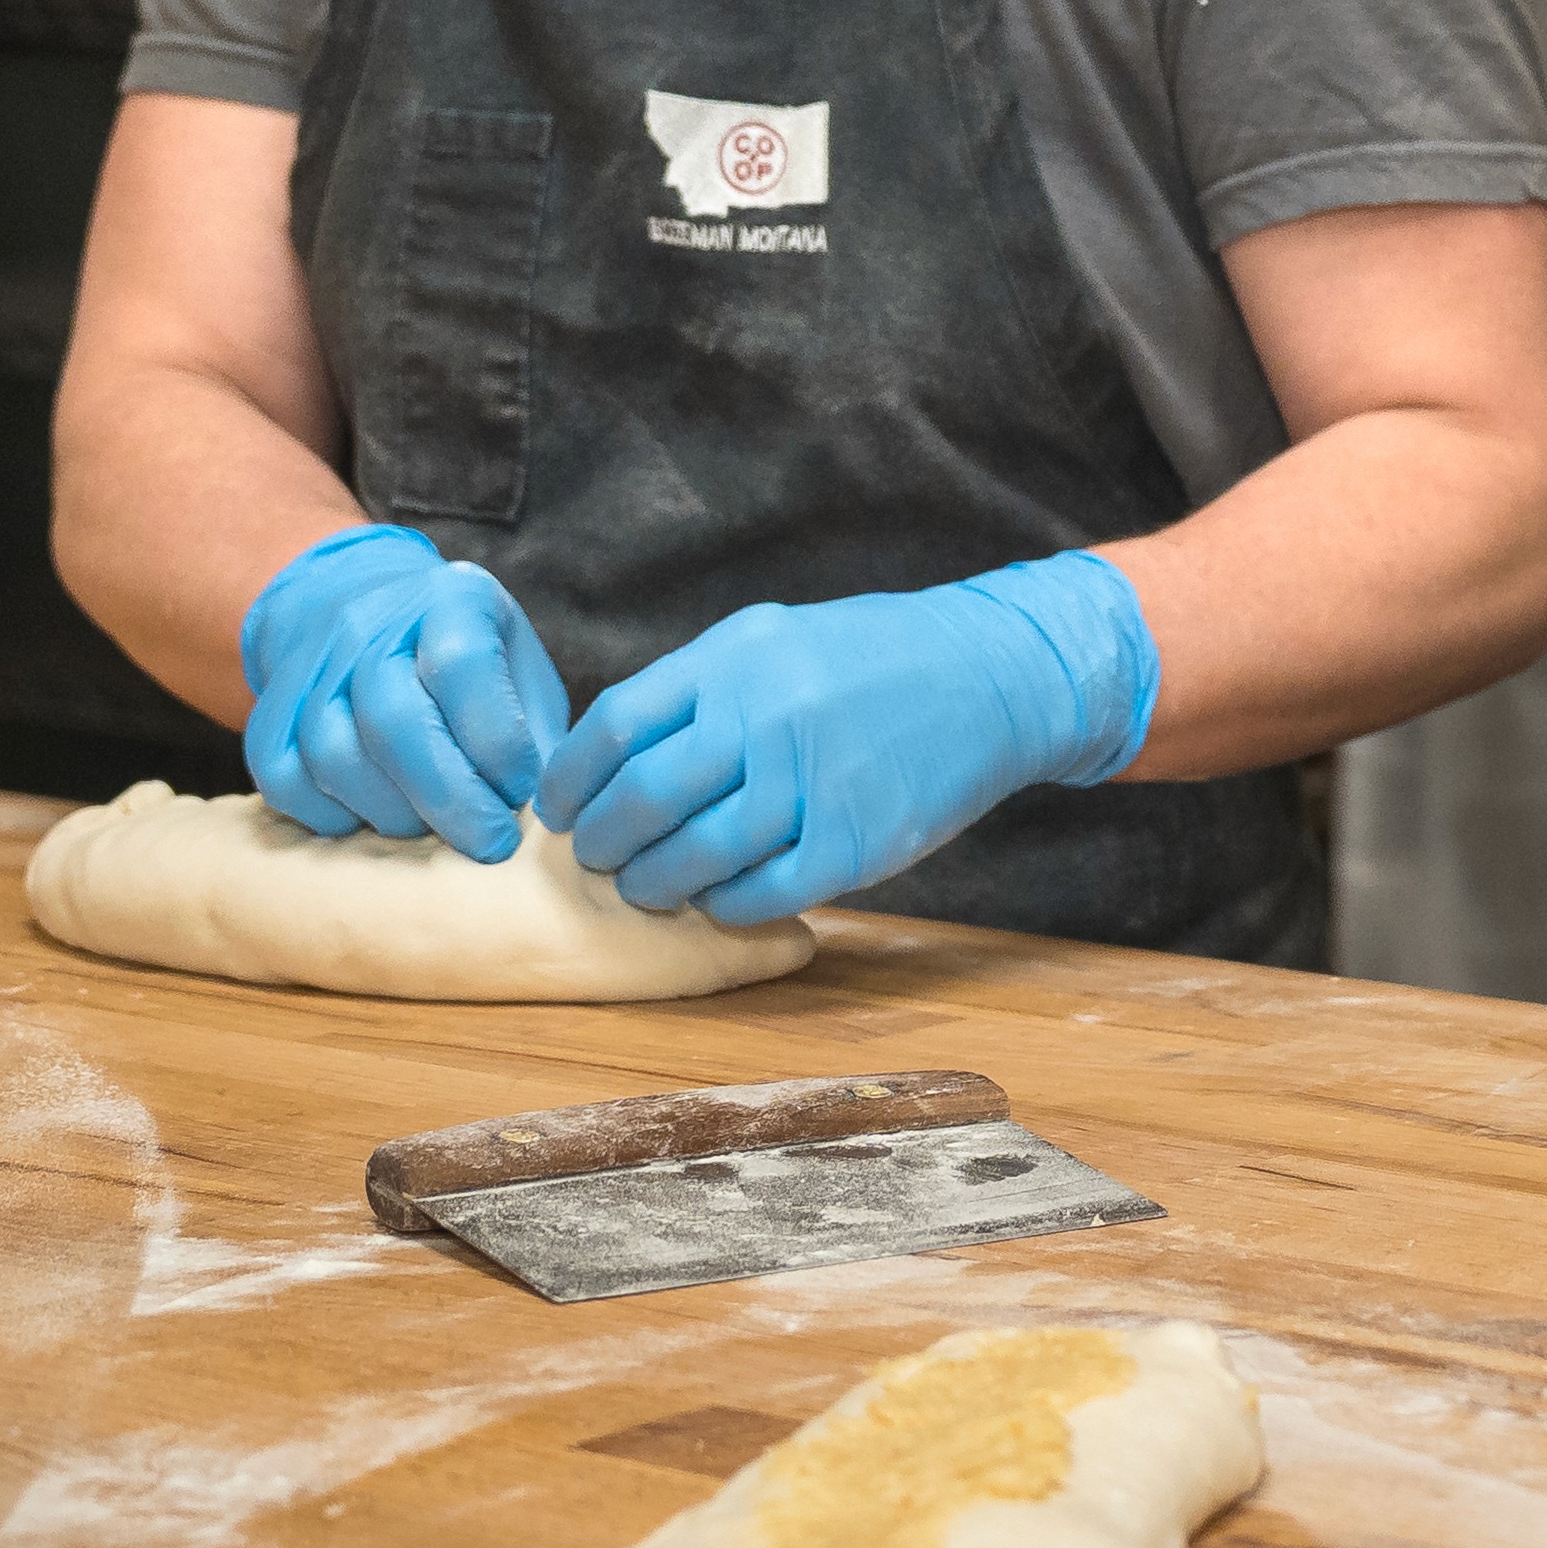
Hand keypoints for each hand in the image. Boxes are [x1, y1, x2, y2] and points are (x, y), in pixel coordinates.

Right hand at [237, 524, 568, 854]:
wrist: (362, 605)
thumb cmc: (465, 657)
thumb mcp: (517, 665)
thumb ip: (534, 732)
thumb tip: (544, 815)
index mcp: (449, 599)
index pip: (461, 665)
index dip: (496, 742)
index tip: (523, 791)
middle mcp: (370, 624)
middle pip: (392, 720)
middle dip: (450, 799)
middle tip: (488, 843)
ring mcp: (312, 666)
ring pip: (334, 756)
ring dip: (390, 814)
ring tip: (431, 829)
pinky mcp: (270, 709)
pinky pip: (282, 777)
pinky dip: (326, 817)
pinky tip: (368, 823)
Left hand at [539, 553, 1159, 924]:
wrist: (989, 678)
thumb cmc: (868, 661)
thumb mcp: (773, 642)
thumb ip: (696, 691)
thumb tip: (611, 753)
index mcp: (735, 662)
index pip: (616, 728)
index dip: (571, 780)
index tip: (557, 808)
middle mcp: (766, 719)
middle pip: (644, 799)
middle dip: (603, 842)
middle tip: (596, 858)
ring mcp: (813, 783)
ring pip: (696, 856)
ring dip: (656, 883)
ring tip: (649, 887)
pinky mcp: (855, 843)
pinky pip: (763, 894)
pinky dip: (727, 906)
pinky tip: (720, 899)